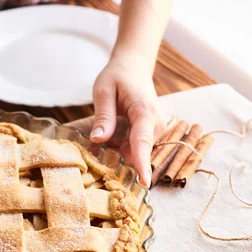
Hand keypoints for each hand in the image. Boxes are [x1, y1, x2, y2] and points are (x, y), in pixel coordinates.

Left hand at [90, 53, 164, 186]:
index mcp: (145, 113)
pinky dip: (120, 147)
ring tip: (101, 139)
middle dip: (119, 160)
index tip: (144, 184)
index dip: (142, 165)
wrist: (134, 67)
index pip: (143, 144)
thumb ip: (103, 116)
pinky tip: (109, 138)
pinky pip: (134, 148)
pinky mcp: (150, 134)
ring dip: (117, 153)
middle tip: (95, 154)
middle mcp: (155, 124)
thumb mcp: (103, 91)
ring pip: (135, 152)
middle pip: (138, 153)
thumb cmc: (118, 76)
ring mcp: (155, 130)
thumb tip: (98, 140)